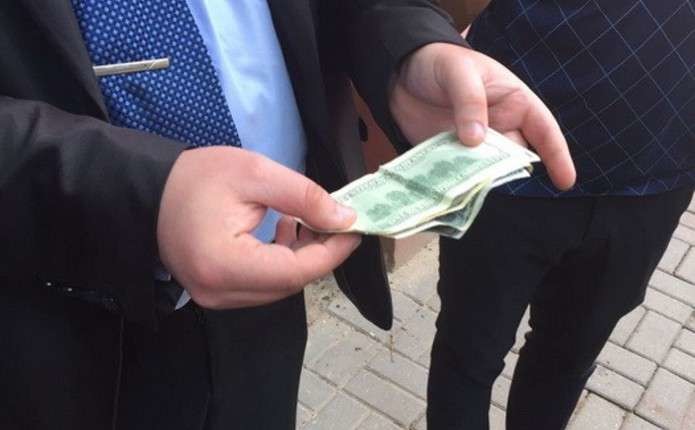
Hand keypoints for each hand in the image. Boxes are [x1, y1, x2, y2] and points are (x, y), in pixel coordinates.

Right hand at [157, 147, 360, 308]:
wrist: (147, 191)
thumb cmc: (196, 177)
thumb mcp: (255, 174)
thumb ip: (304, 197)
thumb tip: (345, 219)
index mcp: (225, 265)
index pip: (295, 272)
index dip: (331, 252)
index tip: (355, 229)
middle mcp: (219, 293)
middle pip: (289, 283)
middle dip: (319, 254)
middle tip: (335, 221)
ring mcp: (215, 298)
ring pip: (278, 287)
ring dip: (302, 258)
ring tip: (307, 221)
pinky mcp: (215, 293)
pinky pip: (261, 286)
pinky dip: (282, 262)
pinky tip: (284, 230)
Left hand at [390, 42, 575, 189]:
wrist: (401, 72)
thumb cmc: (441, 62)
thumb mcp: (459, 73)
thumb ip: (470, 102)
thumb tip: (475, 139)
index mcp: (515, 103)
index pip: (544, 131)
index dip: (557, 156)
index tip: (565, 181)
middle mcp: (499, 128)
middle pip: (513, 158)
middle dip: (504, 170)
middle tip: (484, 171)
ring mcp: (474, 144)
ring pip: (486, 170)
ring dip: (477, 178)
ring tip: (462, 179)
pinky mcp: (449, 156)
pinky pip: (457, 174)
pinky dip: (454, 182)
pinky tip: (446, 185)